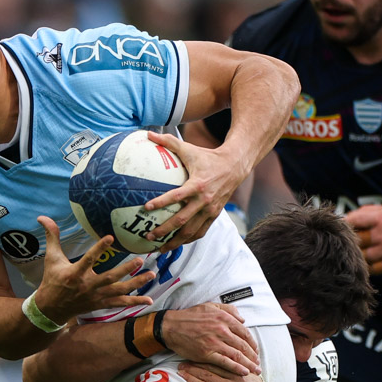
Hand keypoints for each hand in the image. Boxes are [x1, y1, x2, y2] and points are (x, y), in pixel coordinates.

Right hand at [33, 216, 154, 322]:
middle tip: (140, 260)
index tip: (111, 237)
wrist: (51, 309)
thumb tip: (43, 217)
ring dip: (136, 283)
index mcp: (74, 274)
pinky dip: (135, 302)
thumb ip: (52, 237)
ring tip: (151, 275)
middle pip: (109, 278)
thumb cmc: (52, 280)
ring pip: (119, 291)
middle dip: (125, 270)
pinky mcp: (101, 304)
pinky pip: (120, 303)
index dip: (99, 248)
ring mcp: (96, 297)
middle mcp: (87, 287)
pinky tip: (149, 299)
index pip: (88, 259)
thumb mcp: (51, 258)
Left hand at [143, 132, 245, 252]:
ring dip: (175, 241)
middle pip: (182, 220)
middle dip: (164, 230)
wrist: (235, 165)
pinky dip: (188, 239)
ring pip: (191, 231)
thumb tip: (148, 133)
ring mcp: (211, 210)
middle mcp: (205, 200)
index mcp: (198, 184)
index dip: (162, 202)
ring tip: (159, 248)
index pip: (177, 196)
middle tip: (148, 236)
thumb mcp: (189, 148)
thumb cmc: (208, 157)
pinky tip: (176, 244)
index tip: (146, 208)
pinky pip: (200, 232)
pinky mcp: (215, 215)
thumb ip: (168, 142)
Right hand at [161, 303, 258, 375]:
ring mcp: (214, 342)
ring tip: (255, 370)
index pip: (245, 333)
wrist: (171, 327)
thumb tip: (243, 319)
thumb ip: (228, 310)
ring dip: (249, 364)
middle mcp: (222, 330)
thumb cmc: (190, 316)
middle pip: (243, 345)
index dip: (252, 343)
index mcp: (224, 318)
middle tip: (258, 363)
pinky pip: (225, 362)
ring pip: (237, 355)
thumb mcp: (210, 306)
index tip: (255, 350)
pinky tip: (244, 372)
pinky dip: (236, 368)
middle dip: (253, 356)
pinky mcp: (207, 353)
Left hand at [179, 361, 269, 381]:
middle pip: (207, 375)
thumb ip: (243, 367)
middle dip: (192, 368)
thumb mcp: (254, 378)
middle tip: (182, 364)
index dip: (203, 360)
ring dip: (190, 379)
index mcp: (239, 377)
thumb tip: (233, 353)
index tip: (193, 356)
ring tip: (181, 374)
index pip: (217, 365)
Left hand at [346, 204, 381, 274]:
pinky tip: (365, 263)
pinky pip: (372, 269)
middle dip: (349, 241)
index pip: (354, 221)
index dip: (343, 225)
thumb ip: (367, 212)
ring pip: (362, 256)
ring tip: (354, 254)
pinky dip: (366, 267)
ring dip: (356, 256)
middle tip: (344, 244)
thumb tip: (345, 217)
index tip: (339, 229)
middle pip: (355, 240)